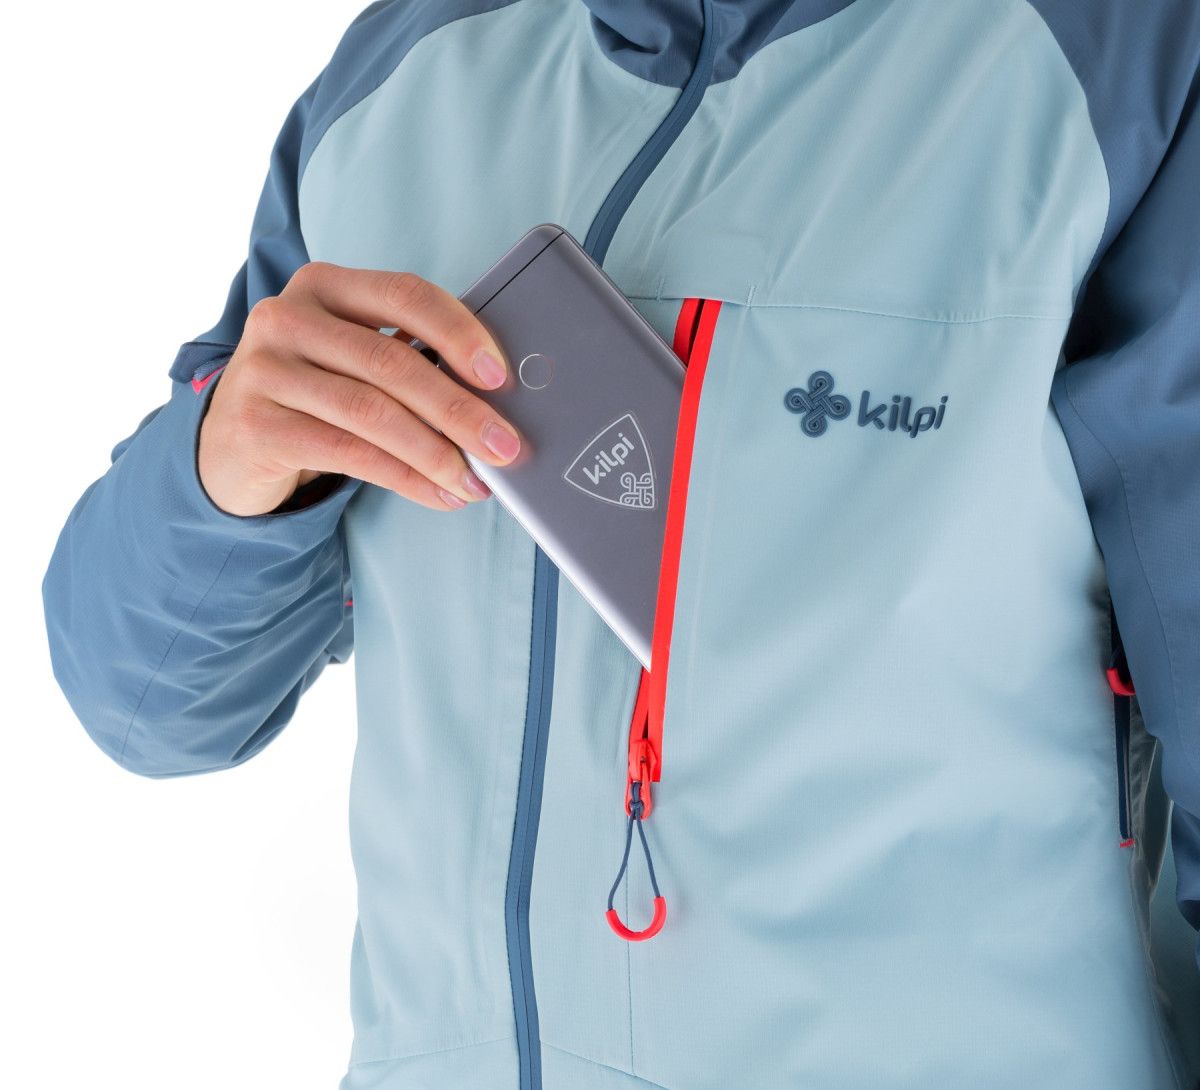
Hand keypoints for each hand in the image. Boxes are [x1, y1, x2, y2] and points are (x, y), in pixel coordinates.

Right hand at [197, 262, 521, 515]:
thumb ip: (409, 360)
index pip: (405, 294)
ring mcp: (263, 369)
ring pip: (372, 412)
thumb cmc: (315, 396)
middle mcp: (286, 317)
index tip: (500, 376)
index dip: (459, 333)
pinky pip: (348, 454)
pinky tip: (437, 493)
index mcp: (324, 285)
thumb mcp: (353, 361)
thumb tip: (493, 401)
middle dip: (459, 411)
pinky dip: (405, 478)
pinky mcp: (255, 424)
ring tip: (474, 481)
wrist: (231, 445)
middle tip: (504, 447)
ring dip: (436, 453)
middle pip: (393, 362)